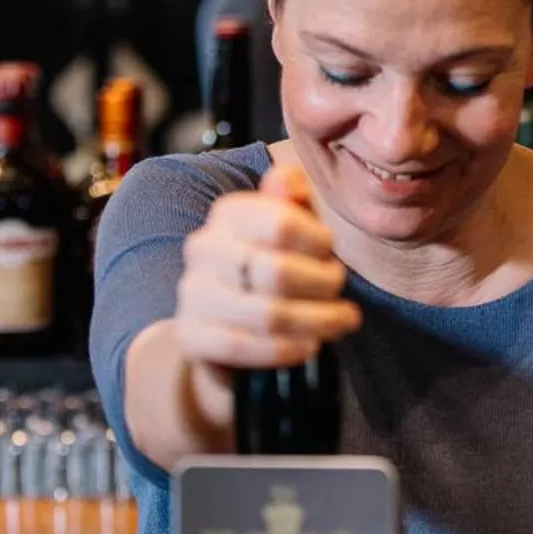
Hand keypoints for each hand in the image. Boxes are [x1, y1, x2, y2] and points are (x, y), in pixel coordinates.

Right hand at [174, 159, 361, 371]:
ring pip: (266, 314)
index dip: (317, 243)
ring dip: (315, 322)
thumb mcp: (286, 224)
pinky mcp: (190, 334)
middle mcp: (204, 248)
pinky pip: (243, 346)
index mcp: (229, 213)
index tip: (332, 255)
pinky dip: (285, 350)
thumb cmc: (268, 261)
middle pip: (277, 272)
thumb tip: (289, 184)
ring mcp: (192, 293)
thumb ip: (292, 198)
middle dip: (322, 287)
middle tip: (341, 295)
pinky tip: (309, 346)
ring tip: (340, 323)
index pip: (281, 224)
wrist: (219, 317)